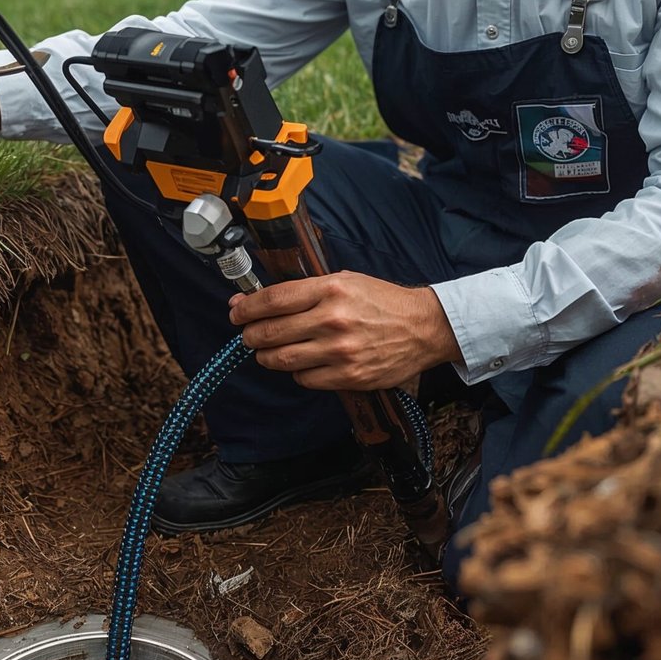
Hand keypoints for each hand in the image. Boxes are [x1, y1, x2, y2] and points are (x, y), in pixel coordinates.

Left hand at [227, 272, 459, 390]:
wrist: (424, 328)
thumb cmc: (381, 301)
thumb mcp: (345, 281)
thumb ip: (304, 291)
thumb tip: (258, 300)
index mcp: (331, 289)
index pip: (273, 300)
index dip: (246, 308)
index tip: (236, 312)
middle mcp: (333, 319)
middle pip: (270, 332)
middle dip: (250, 335)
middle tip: (248, 335)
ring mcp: (341, 351)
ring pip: (282, 359)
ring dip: (266, 356)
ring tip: (267, 352)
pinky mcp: (349, 376)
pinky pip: (305, 378)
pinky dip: (296, 372)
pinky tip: (301, 363)